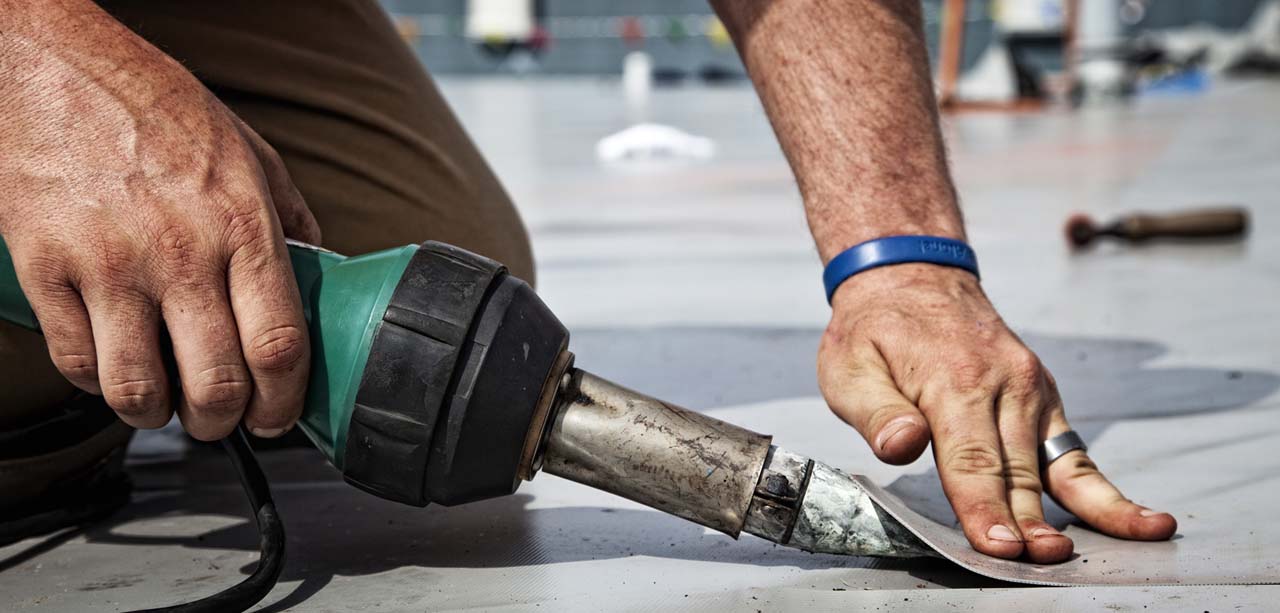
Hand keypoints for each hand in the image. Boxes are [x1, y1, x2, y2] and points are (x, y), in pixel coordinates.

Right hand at [0, 7, 319, 440]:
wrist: (55, 67)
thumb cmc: (156, 108)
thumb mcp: (250, 153)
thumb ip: (290, 219)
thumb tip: (318, 274)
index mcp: (243, 225)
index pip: (278, 344)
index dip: (283, 401)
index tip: (278, 416)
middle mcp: (181, 252)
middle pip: (216, 383)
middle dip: (223, 423)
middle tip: (220, 421)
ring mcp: (108, 264)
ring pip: (139, 388)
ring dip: (156, 415)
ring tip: (164, 404)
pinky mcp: (44, 268)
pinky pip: (76, 360)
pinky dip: (97, 381)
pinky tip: (111, 366)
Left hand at [818, 264, 1176, 562]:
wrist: (911, 276)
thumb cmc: (873, 328)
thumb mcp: (849, 366)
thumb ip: (876, 411)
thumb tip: (902, 446)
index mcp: (954, 379)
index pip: (971, 460)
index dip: (985, 509)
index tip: (999, 548)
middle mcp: (1004, 384)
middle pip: (1017, 471)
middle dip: (1028, 524)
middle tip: (1036, 565)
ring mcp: (1032, 390)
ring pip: (1055, 465)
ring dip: (1077, 516)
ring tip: (1087, 553)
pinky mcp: (1043, 398)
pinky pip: (1074, 452)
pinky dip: (1103, 491)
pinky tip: (1138, 522)